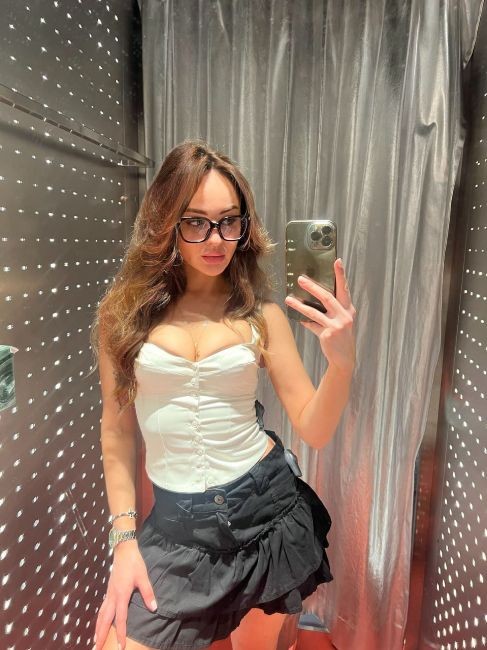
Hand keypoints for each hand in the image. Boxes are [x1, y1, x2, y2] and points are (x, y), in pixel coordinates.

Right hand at [93, 542, 157, 649]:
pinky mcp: (108, 590)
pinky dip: (99, 618)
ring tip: (95, 639)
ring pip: (101, 614)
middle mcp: (112, 596)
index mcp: (121, 595)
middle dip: (101, 634)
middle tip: (97, 648)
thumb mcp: (143, 577)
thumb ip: (148, 593)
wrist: (123, 550)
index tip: (120, 646)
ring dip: (97, 627)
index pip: (120, 618)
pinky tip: (100, 621)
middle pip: (105, 619)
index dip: (120, 633)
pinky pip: (102, 608)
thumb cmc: (134, 563)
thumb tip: (154, 608)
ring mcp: (109, 593)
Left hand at [284, 258, 355, 372]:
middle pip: (326, 297)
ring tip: (289, 299)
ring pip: (314, 311)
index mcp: (348, 309)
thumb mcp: (341, 320)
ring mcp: (337, 325)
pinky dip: (304, 321)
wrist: (344, 358)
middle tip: (300, 279)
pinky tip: (296, 317)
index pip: (344, 288)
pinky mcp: (328, 334)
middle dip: (312, 287)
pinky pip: (311, 325)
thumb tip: (312, 296)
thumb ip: (332, 309)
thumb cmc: (341, 336)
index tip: (337, 261)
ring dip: (299, 304)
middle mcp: (344, 315)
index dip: (341, 275)